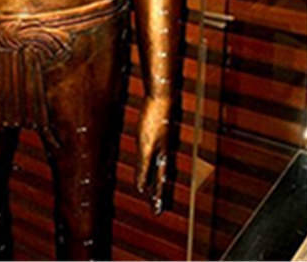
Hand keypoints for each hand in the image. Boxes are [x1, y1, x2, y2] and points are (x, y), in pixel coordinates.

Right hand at [136, 94, 172, 214]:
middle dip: (158, 193)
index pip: (164, 169)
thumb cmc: (161, 106)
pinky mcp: (148, 144)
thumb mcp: (159, 120)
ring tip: (153, 204)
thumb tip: (155, 130)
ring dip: (153, 190)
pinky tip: (141, 188)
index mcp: (166, 145)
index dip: (161, 182)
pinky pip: (145, 166)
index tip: (159, 195)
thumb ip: (157, 129)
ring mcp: (156, 148)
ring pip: (155, 174)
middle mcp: (163, 150)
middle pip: (161, 176)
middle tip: (157, 209)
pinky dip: (142, 178)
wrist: (162, 98)